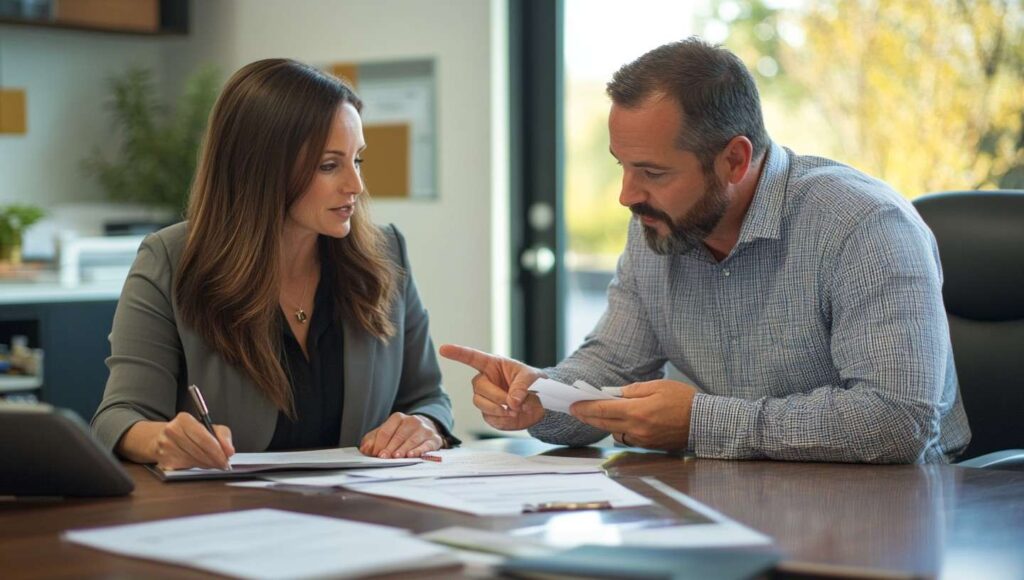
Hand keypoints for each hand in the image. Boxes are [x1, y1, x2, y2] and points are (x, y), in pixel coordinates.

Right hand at [153, 412, 234, 469]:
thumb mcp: (208, 427)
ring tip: (214, 463)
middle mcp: (172, 431)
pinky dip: (197, 467)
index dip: (218, 450)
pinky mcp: (164, 461)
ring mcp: (166, 447)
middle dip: (215, 459)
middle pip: (199, 451)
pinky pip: (186, 467)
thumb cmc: (189, 432)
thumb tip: (229, 451)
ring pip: (194, 461)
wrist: (162, 437)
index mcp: (183, 420)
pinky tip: (201, 463)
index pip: (204, 438)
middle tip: (223, 463)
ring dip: (207, 464)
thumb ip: (222, 435)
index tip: (226, 457)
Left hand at [360, 413, 442, 458]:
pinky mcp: (434, 439)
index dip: (379, 444)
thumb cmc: (400, 434)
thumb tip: (365, 449)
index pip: (386, 431)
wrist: (424, 429)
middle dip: (390, 448)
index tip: (375, 454)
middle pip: (398, 436)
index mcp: (398, 418)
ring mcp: (424, 429)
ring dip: (403, 449)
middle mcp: (412, 421)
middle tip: (383, 458)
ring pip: (412, 440)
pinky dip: (419, 451)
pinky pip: (426, 445)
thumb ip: (373, 440)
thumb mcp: (385, 434)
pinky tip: (412, 455)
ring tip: (396, 457)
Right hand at [439, 343, 545, 430]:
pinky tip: (514, 416)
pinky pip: (489, 418)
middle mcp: (485, 381)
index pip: (472, 357)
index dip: (457, 353)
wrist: (541, 405)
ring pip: (480, 403)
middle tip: (514, 403)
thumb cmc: (535, 383)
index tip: (443, 349)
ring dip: (498, 408)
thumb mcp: (532, 377)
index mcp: (493, 365)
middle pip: (478, 387)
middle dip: (497, 397)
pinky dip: (503, 419)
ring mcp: (485, 398)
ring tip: (516, 410)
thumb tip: (512, 401)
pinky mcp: (489, 414)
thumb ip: (522, 387)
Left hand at [570, 380, 696, 450]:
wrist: (704, 422)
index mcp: (638, 411)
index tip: (573, 405)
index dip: (585, 408)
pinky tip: (620, 422)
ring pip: (615, 433)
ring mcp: (643, 440)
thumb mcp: (658, 386)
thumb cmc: (683, 400)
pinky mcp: (649, 446)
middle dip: (588, 417)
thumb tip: (614, 394)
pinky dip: (621, 431)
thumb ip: (633, 390)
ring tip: (599, 414)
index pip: (603, 410)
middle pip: (604, 424)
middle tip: (576, 411)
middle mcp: (637, 428)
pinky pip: (628, 439)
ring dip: (605, 424)